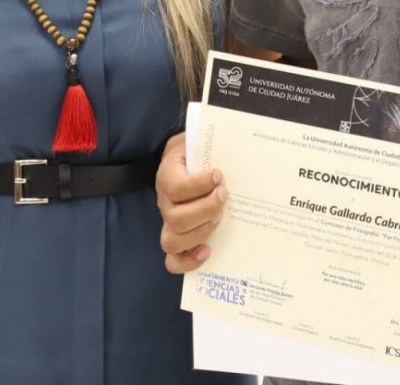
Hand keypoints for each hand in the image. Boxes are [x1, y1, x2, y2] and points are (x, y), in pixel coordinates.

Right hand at [155, 132, 227, 273]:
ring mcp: (168, 222)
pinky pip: (172, 260)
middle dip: (205, 209)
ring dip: (200, 232)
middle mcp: (164, 202)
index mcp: (167, 175)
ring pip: (172, 240)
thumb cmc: (197, 151)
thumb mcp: (198, 139)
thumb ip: (209, 141)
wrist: (185, 160)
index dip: (198, 184)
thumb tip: (234, 145)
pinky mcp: (176, 238)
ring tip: (219, 219)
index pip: (176, 187)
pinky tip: (208, 251)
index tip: (219, 175)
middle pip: (175, 217)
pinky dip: (188, 260)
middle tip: (224, 196)